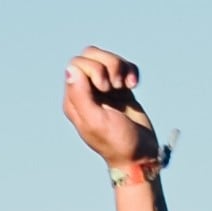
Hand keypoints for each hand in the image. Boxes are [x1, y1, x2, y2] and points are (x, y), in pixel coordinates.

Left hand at [60, 46, 159, 169]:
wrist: (140, 155)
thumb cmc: (117, 142)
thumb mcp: (96, 122)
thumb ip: (80, 96)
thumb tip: (71, 69)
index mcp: (74, 99)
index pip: (77, 64)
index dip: (94, 69)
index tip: (105, 90)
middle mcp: (86, 91)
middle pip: (91, 55)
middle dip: (109, 65)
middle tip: (116, 87)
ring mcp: (103, 89)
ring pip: (107, 57)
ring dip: (121, 66)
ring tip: (126, 86)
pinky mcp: (120, 89)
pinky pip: (124, 65)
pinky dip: (131, 70)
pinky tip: (134, 85)